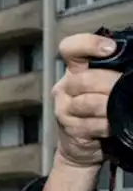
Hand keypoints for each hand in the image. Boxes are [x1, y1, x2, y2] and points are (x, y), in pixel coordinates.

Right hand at [52, 32, 122, 168]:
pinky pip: (91, 124)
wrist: (80, 145)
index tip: (110, 48)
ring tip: (121, 109)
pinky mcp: (69, 128)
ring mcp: (64, 108)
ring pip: (88, 102)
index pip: (71, 48)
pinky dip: (106, 125)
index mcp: (75, 70)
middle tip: (127, 88)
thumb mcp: (103, 86)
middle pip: (85, 79)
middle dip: (111, 83)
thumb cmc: (98, 110)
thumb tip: (132, 67)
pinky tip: (113, 126)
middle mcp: (65, 87)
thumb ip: (111, 73)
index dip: (88, 44)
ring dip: (109, 106)